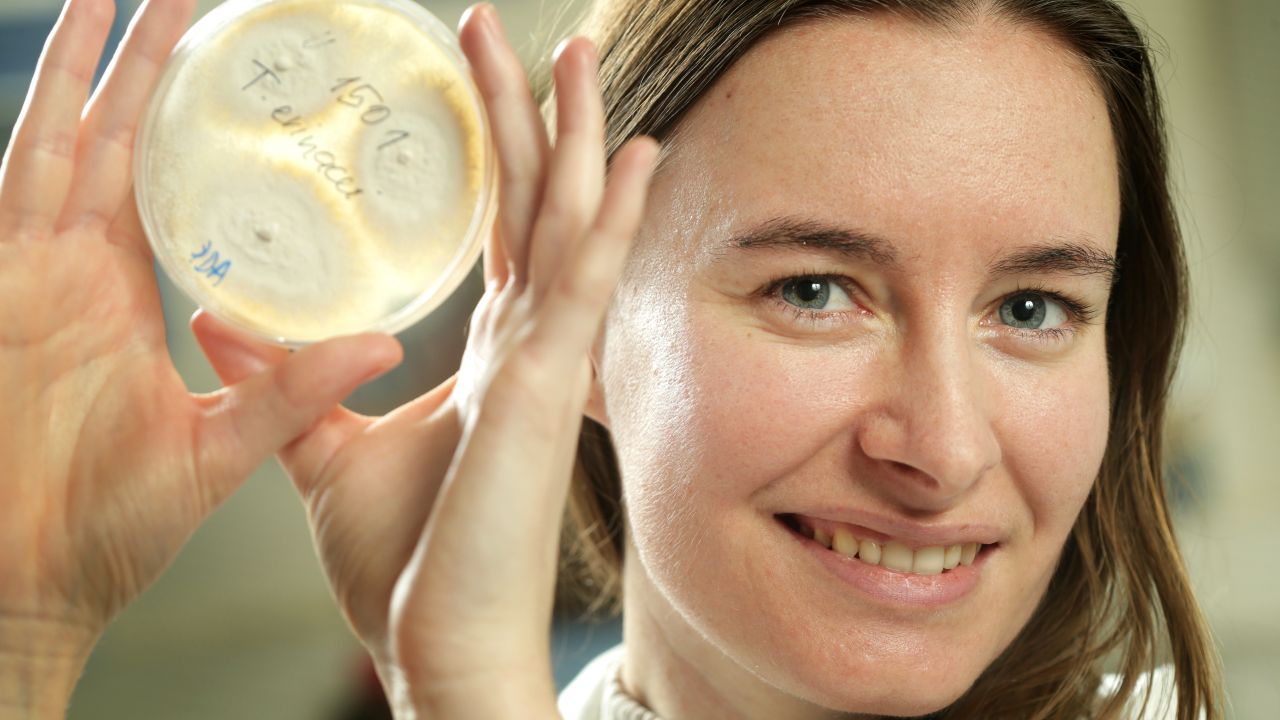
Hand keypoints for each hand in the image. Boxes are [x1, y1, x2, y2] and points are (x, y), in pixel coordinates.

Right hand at [0, 0, 400, 712]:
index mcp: (145, 301)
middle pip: (132, 142)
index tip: (263, 83)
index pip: (191, 194)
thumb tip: (381, 343)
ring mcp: (38, 267)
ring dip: (103, 62)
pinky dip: (35, 110)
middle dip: (162, 67)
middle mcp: (88, 269)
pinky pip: (18, 174)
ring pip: (74, 137)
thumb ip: (292, 392)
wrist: (26, 582)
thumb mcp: (221, 449)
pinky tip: (65, 56)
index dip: (216, 137)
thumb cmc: (112, 528)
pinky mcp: (3, 279)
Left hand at [193, 4, 657, 716]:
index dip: (497, 155)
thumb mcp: (325, 453)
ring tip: (579, 51)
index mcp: (490, 357)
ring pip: (568, 222)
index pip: (502, 232)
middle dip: (532, 116)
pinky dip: (610, 212)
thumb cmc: (404, 565)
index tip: (483, 86)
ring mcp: (547, 362)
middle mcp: (531, 347)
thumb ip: (286, 382)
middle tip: (525, 33)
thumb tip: (221, 322)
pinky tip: (629, 151)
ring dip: (575, 134)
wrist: (440, 642)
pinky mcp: (546, 385)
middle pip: (536, 206)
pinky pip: (583, 279)